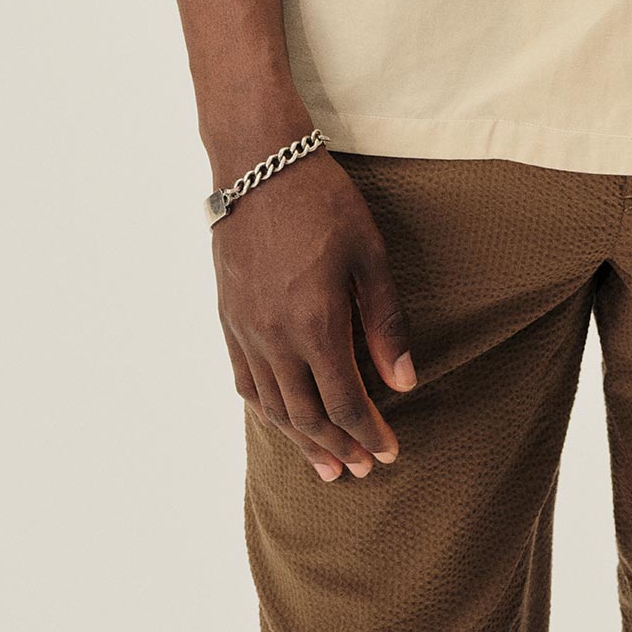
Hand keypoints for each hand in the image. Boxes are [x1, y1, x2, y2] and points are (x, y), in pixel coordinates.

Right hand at [213, 148, 417, 481]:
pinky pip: (245, 381)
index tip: (388, 453)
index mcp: (315, 323)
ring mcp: (246, 330)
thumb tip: (403, 382)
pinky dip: (266, 410)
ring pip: (273, 406)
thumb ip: (385, 323)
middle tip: (362, 468)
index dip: (368, 433)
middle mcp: (275, 337)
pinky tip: (282, 420)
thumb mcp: (370, 253)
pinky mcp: (228, 317)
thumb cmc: (324, 200)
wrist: (259, 163)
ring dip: (301, 441)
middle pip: (307, 415)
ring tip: (326, 465)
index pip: (344, 402)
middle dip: (339, 446)